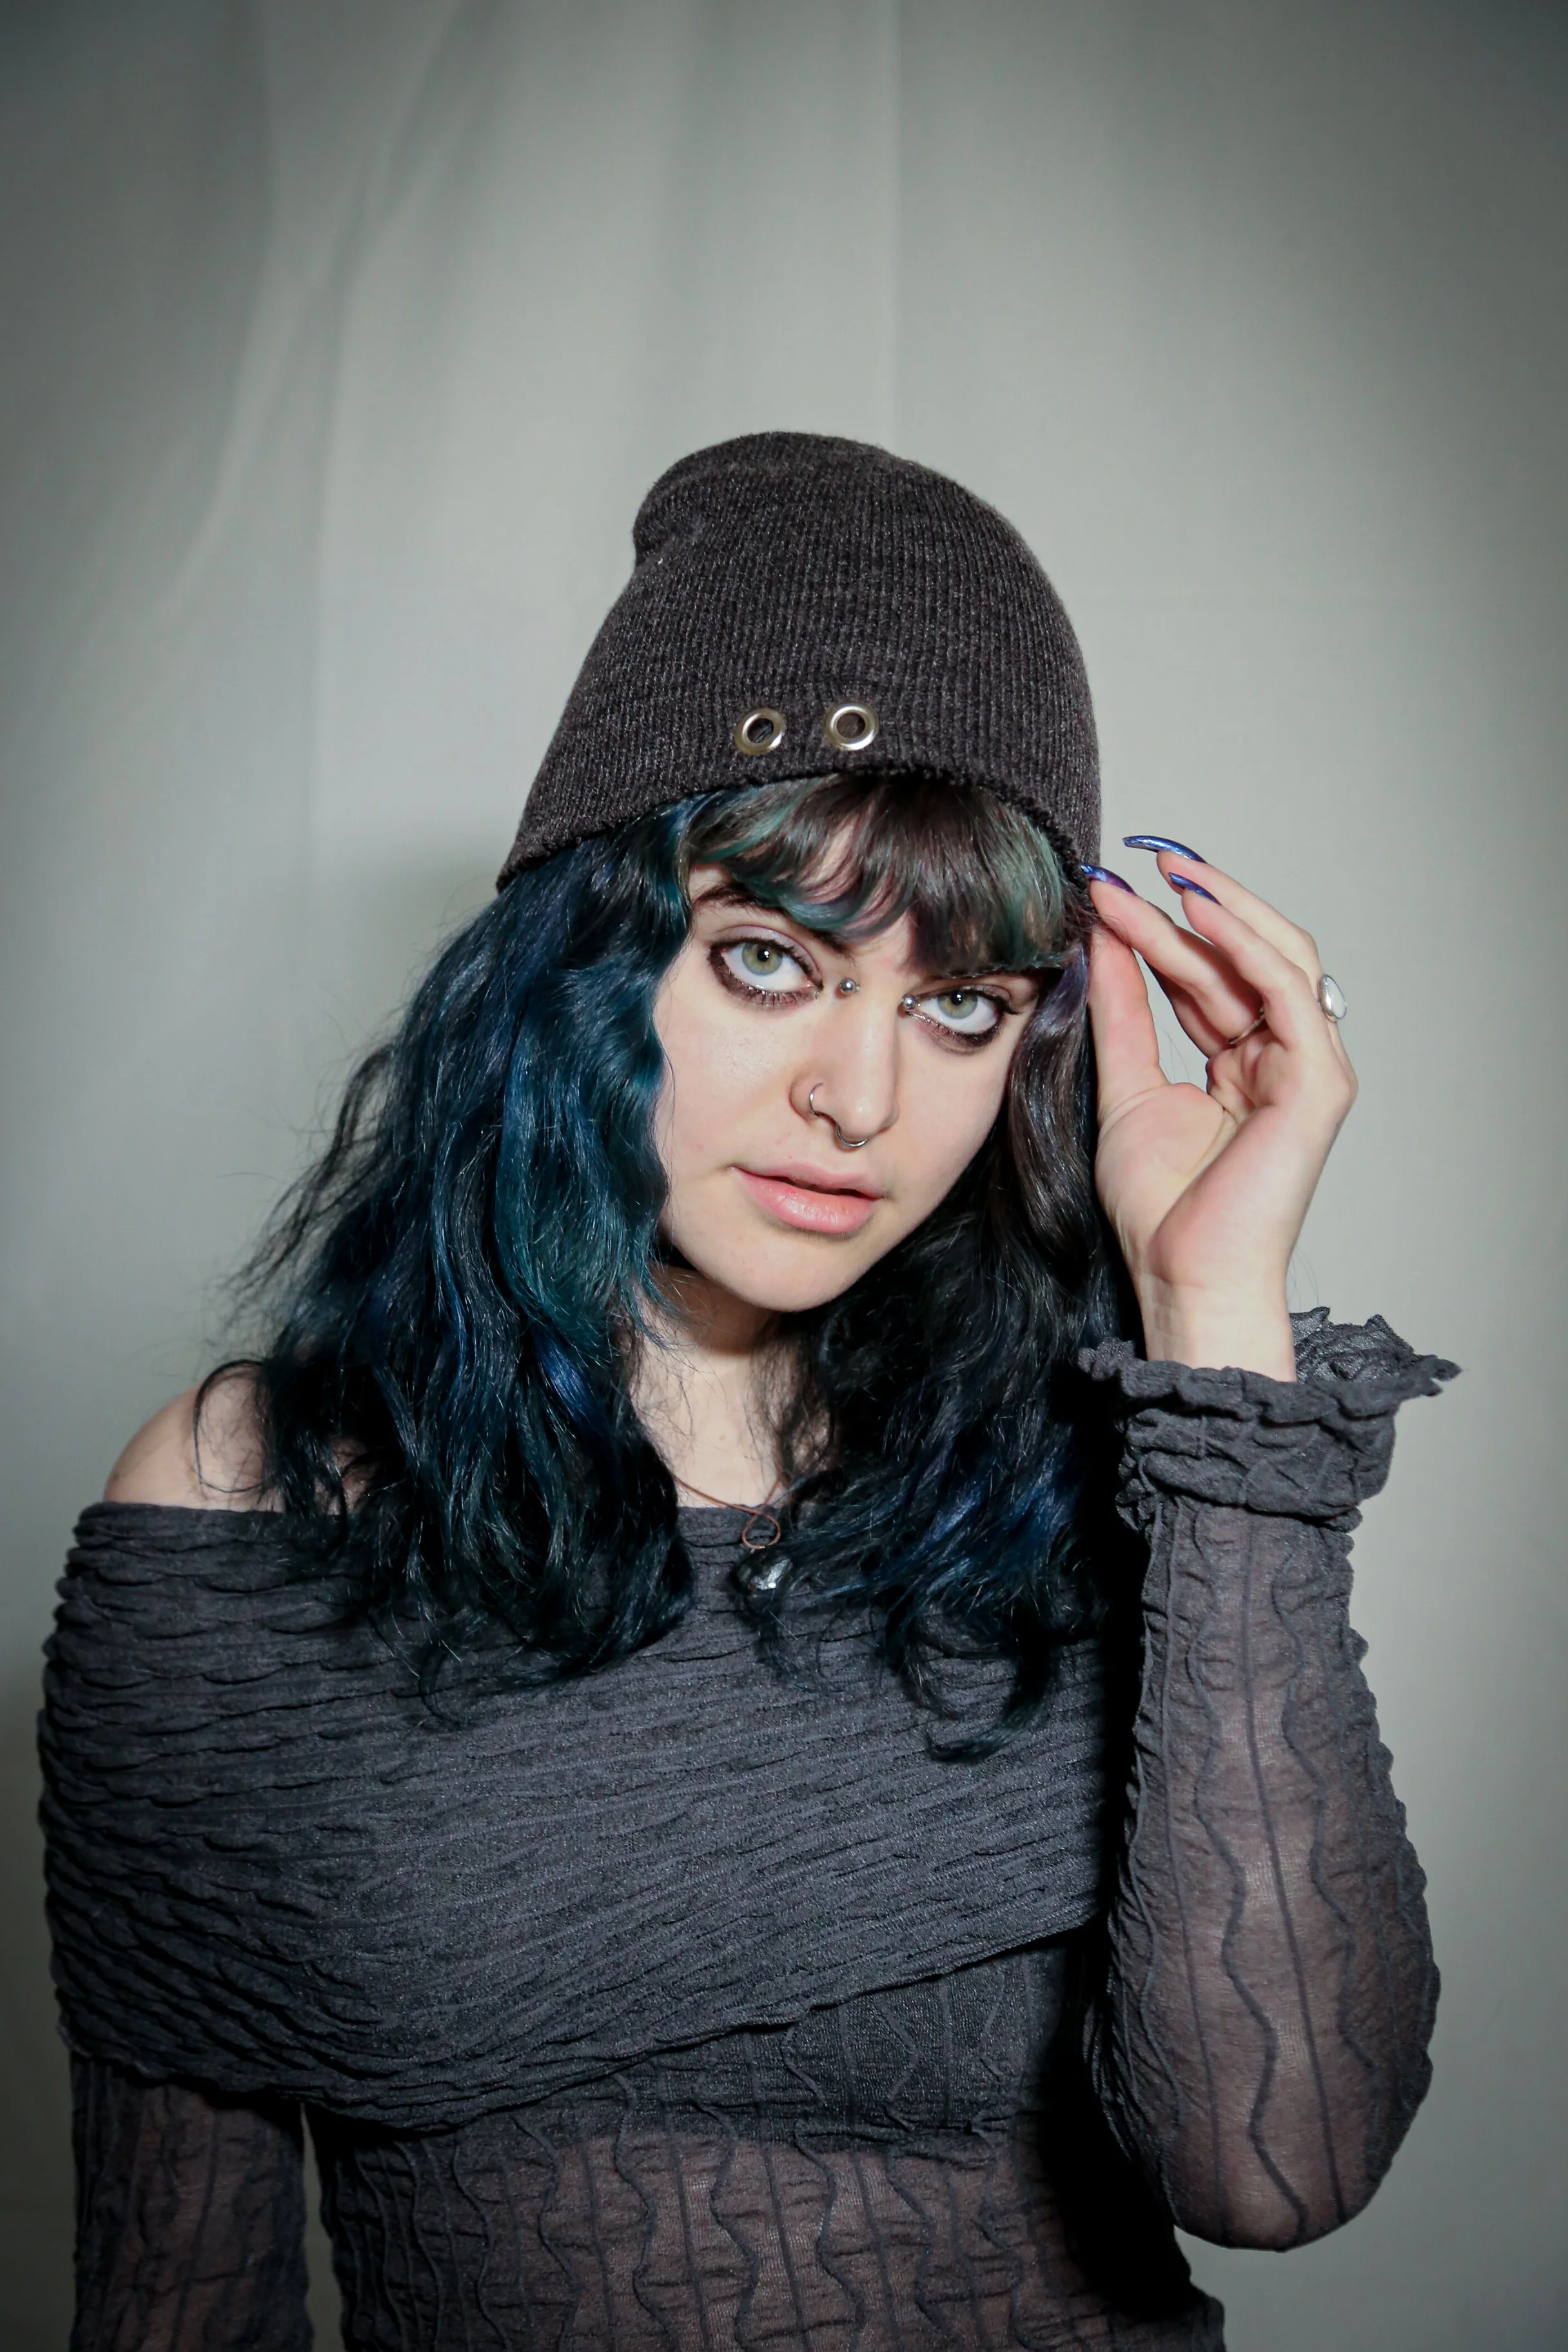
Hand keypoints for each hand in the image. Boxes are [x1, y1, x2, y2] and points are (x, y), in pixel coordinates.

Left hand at [1084, 846, 1356, 1379]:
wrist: (1183, 1274)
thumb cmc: (1162, 1209)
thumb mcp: (1126, 1086)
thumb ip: (1122, 1012)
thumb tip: (1101, 940)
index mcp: (1244, 1062)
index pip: (1211, 975)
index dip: (1162, 929)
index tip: (1106, 892)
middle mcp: (1284, 1057)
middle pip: (1244, 957)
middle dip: (1190, 906)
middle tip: (1136, 862)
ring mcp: (1309, 1067)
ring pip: (1273, 959)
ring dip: (1216, 911)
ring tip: (1163, 873)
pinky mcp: (1319, 1080)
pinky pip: (1286, 991)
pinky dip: (1244, 946)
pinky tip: (1197, 913)